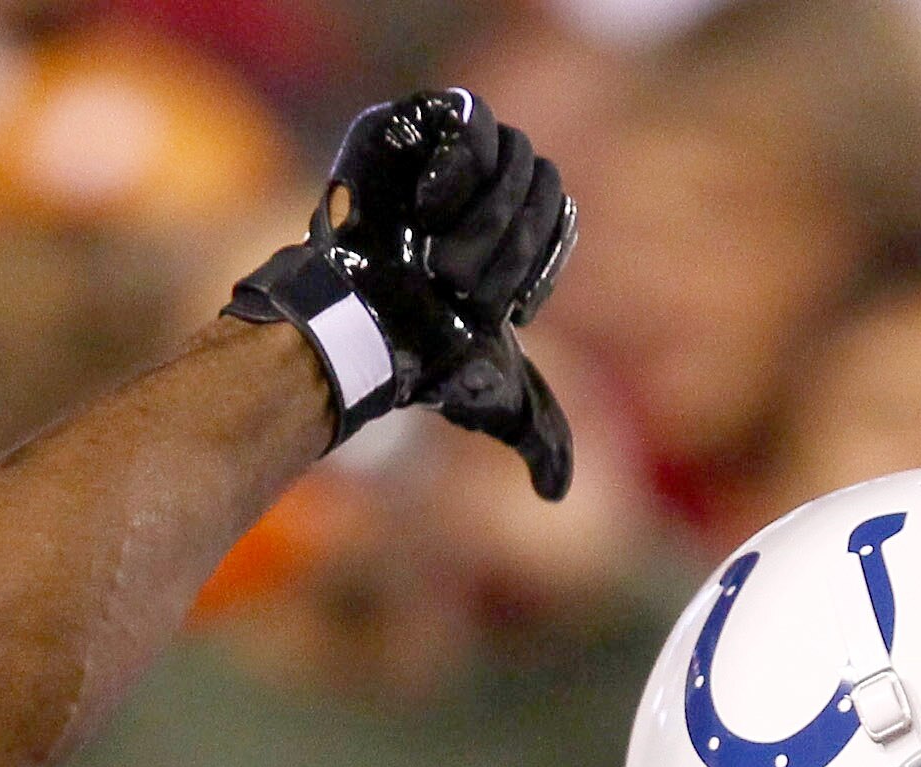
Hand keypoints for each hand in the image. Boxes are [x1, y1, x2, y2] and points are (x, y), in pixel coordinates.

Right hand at [230, 89, 575, 499]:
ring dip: (482, 220)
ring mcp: (449, 155)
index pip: (560, 212)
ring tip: (435, 256)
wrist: (360, 334)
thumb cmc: (424, 362)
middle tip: (459, 285)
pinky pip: (467, 119)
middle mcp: (487, 190)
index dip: (538, 258)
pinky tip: (427, 210)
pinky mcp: (410, 126)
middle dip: (510, 244)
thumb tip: (558, 494)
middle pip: (541, 177)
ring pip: (510, 152)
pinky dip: (458, 167)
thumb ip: (544, 440)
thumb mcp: (498, 403)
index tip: (502, 304)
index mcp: (517, 234)